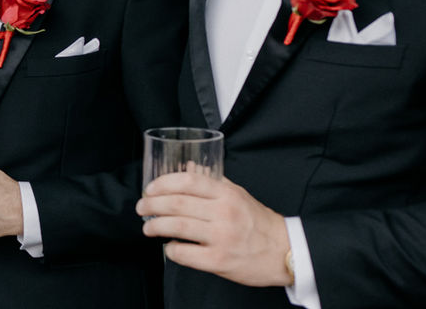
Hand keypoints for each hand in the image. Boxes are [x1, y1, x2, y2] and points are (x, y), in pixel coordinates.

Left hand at [137, 167, 291, 286]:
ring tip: (148, 228)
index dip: (162, 184)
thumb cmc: (258, 222)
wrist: (283, 251)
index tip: (149, 189)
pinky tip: (170, 247)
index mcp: (226, 194)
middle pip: (176, 204)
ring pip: (176, 227)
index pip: (188, 181)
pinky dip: (171, 250)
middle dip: (151, 205)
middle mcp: (223, 213)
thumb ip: (213, 181)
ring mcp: (221, 237)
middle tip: (141, 208)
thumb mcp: (238, 194)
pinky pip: (185, 254)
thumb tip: (187, 166)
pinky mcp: (219, 260)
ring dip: (155, 226)